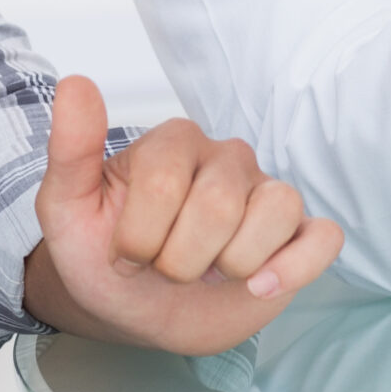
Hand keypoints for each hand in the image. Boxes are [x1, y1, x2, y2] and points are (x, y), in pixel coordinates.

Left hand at [23, 77, 342, 354]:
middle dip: (180, 261)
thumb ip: (71, 149)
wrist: (132, 307)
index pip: (163, 185)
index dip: (138, 239)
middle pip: (219, 205)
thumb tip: (76, 84)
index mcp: (174, 142)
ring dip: (232, 265)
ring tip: (209, 272)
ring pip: (276, 211)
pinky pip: (324, 238)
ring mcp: (266, 193)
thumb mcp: (66, 209)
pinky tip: (259, 286)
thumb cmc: (104, 253)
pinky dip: (295, 267)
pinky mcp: (296, 235)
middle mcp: (227, 157)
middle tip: (165, 268)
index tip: (124, 255)